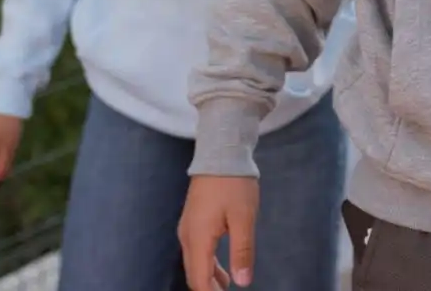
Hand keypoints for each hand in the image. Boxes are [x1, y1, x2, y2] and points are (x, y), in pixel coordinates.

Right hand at [179, 175, 258, 289]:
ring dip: (209, 278)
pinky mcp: (193, 221)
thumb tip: (243, 282)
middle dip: (208, 289)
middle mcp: (187, 237)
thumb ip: (242, 251)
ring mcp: (187, 228)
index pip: (199, 279)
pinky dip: (207, 264)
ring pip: (194, 263)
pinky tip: (221, 269)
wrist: (220, 153)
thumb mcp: (244, 218)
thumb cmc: (234, 184)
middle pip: (194, 274)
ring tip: (227, 287)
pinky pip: (196, 251)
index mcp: (197, 239)